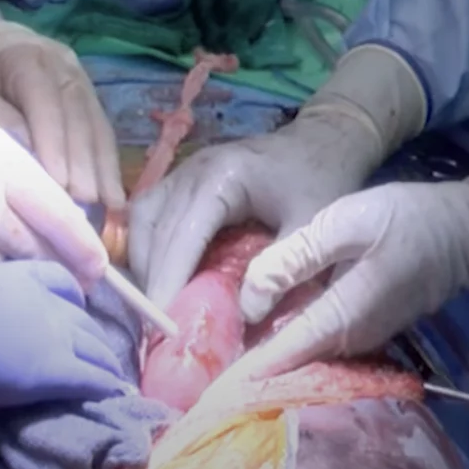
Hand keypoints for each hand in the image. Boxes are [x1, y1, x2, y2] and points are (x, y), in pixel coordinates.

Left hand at [0, 21, 124, 210]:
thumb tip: (25, 148)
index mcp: (25, 55)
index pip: (44, 100)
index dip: (54, 141)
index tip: (59, 182)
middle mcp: (62, 65)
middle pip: (78, 115)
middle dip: (84, 162)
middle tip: (85, 204)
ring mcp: (80, 81)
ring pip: (96, 125)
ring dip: (104, 167)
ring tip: (110, 205)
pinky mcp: (87, 101)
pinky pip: (101, 133)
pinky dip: (107, 166)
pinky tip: (114, 196)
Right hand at [0, 261, 130, 423]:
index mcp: (11, 274)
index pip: (60, 281)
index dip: (69, 300)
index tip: (68, 315)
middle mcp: (40, 299)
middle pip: (85, 319)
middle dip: (91, 339)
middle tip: (92, 358)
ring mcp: (49, 334)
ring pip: (97, 350)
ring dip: (103, 366)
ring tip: (109, 382)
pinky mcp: (50, 372)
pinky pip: (93, 380)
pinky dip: (105, 388)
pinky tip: (113, 397)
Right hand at [128, 112, 378, 308]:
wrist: (325, 139)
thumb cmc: (321, 179)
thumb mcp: (310, 225)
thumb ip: (281, 269)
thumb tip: (245, 316)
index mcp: (221, 177)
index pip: (182, 234)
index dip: (169, 280)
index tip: (161, 325)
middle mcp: (191, 171)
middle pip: (153, 229)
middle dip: (151, 280)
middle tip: (155, 329)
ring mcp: (182, 174)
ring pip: (143, 222)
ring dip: (144, 266)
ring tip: (156, 309)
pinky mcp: (182, 183)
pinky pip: (151, 217)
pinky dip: (149, 250)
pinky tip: (160, 281)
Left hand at [221, 133, 468, 382]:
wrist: (467, 229)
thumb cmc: (407, 217)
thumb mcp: (345, 222)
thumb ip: (295, 259)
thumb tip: (249, 298)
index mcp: (341, 317)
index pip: (279, 356)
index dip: (237, 364)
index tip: (198, 362)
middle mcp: (348, 340)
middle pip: (286, 360)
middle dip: (242, 354)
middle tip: (195, 335)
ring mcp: (359, 337)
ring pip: (299, 351)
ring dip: (261, 343)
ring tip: (215, 324)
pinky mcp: (363, 326)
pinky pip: (314, 339)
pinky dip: (285, 332)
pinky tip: (259, 311)